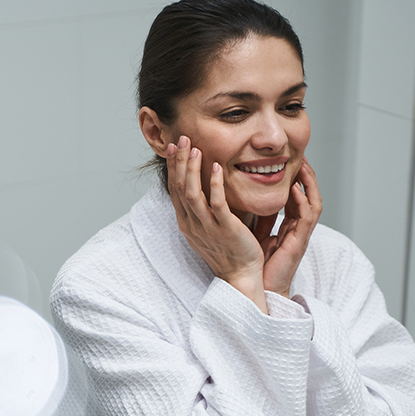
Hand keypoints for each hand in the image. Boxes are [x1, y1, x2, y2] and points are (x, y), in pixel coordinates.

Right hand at [166, 136, 267, 311]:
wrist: (240, 276)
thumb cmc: (228, 252)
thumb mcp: (209, 228)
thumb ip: (204, 209)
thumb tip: (205, 187)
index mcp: (187, 223)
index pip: (175, 190)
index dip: (174, 168)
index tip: (175, 148)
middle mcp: (192, 224)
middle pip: (179, 188)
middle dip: (179, 162)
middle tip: (181, 139)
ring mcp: (207, 227)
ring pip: (192, 194)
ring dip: (191, 169)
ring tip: (194, 148)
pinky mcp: (224, 229)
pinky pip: (216, 204)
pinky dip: (214, 184)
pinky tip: (216, 167)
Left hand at [253, 157, 321, 297]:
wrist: (258, 287)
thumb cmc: (259, 263)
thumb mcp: (258, 233)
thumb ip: (260, 217)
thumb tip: (250, 198)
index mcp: (290, 225)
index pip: (298, 196)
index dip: (296, 179)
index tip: (290, 161)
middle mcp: (298, 228)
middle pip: (310, 196)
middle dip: (307, 176)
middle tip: (301, 157)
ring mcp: (301, 235)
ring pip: (313, 204)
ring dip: (310, 185)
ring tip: (303, 167)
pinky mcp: (299, 243)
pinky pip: (306, 219)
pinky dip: (302, 203)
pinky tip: (295, 190)